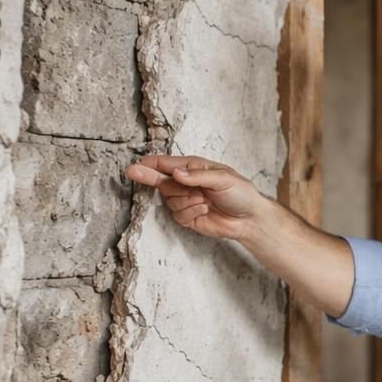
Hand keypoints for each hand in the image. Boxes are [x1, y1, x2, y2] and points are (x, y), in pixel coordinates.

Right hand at [125, 155, 264, 240]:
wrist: (249, 218)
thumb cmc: (240, 192)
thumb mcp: (223, 178)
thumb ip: (198, 176)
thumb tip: (176, 173)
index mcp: (193, 167)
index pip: (165, 163)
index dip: (149, 164)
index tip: (134, 165)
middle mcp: (185, 182)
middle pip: (159, 180)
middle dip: (149, 178)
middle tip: (132, 173)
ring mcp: (185, 200)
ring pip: (169, 200)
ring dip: (186, 201)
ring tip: (205, 200)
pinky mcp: (187, 217)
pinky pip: (178, 215)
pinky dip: (191, 213)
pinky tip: (204, 210)